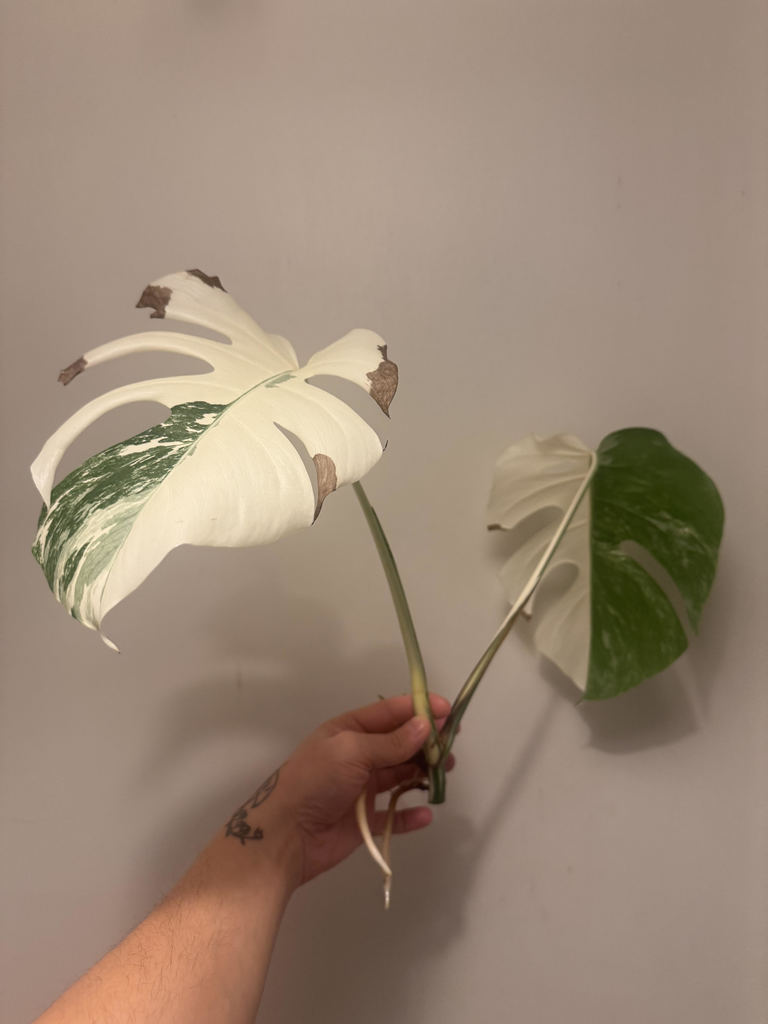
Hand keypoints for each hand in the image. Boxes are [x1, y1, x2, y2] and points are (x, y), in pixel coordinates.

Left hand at [223, 694, 451, 889]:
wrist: (286, 835)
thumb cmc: (315, 782)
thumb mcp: (351, 751)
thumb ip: (391, 741)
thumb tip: (424, 725)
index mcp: (349, 731)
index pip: (390, 713)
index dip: (419, 709)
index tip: (448, 711)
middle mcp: (357, 756)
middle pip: (400, 744)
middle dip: (426, 742)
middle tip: (450, 747)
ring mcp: (361, 788)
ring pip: (401, 776)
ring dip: (423, 773)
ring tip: (444, 773)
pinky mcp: (364, 820)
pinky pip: (393, 815)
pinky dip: (410, 815)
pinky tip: (426, 814)